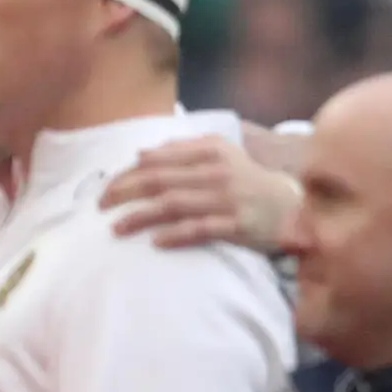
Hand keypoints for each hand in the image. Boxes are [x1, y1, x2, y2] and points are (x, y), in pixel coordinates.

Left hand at [101, 136, 300, 252]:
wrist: (291, 206)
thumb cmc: (245, 181)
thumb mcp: (221, 154)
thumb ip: (183, 149)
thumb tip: (142, 153)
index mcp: (211, 151)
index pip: (159, 159)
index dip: (128, 173)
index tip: (106, 186)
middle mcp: (218, 171)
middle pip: (160, 180)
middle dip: (125, 192)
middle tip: (100, 205)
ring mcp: (228, 199)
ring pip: (174, 205)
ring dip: (140, 216)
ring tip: (116, 227)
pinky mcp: (237, 225)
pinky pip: (199, 229)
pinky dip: (175, 235)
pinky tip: (155, 242)